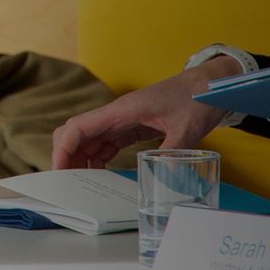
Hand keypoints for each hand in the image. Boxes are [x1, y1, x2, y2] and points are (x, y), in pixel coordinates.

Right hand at [50, 61, 237, 169]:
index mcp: (123, 110)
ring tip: (79, 184)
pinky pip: (105, 143)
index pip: (79, 127)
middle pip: (76, 132)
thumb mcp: (188, 128)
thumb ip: (173, 151)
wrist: (210, 85)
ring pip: (88, 139)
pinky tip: (99, 173)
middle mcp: (116, 114)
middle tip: (66, 183)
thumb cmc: (197, 98)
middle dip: (65, 156)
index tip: (60, 171)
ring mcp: (122, 120)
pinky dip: (97, 158)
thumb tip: (164, 176)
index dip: (64, 149)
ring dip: (79, 159)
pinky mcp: (131, 126)